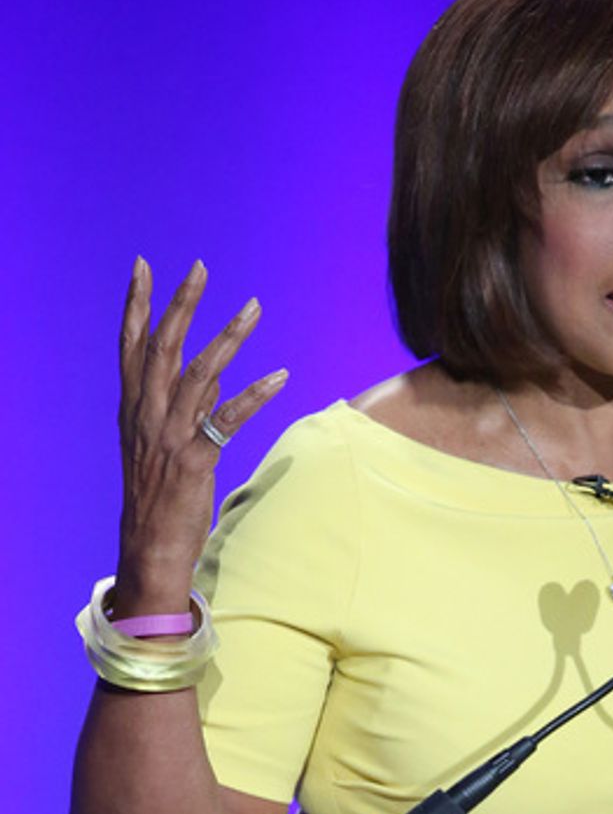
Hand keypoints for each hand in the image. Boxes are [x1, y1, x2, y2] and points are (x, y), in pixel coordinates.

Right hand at [115, 258, 287, 609]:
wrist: (151, 548)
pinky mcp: (195, 460)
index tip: (143, 266)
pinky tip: (281, 375)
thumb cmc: (160, 497)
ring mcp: (169, 437)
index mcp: (133, 409)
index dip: (136, 304)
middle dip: (181, 304)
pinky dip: (255, 394)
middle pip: (162, 347)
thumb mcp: (164, 445)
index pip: (130, 345)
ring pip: (198, 374)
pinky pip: (228, 419)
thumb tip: (212, 376)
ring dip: (228, 338)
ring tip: (253, 308)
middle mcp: (146, 416)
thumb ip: (186, 407)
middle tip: (201, 268)